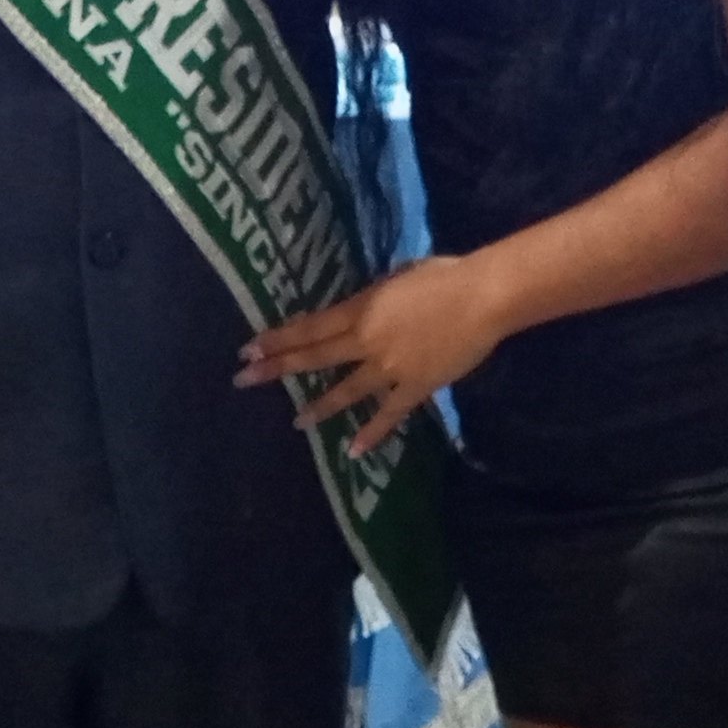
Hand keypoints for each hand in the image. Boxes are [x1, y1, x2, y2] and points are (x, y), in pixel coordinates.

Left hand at [236, 253, 508, 455]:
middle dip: (277, 367)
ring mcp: (389, 367)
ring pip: (346, 390)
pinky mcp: (415, 387)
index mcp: (362, 309)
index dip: (278, 338)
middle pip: (314, 356)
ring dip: (319, 406)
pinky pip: (388, 414)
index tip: (248, 348)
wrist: (482, 297)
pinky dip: (372, 433)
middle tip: (245, 380)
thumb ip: (375, 296)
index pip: (310, 326)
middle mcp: (366, 340)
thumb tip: (362, 306)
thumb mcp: (398, 278)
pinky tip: (353, 451)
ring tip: (296, 421)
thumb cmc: (444, 276)